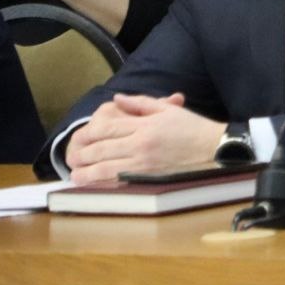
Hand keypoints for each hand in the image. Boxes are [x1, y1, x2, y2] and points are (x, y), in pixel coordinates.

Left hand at [65, 93, 224, 184]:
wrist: (213, 147)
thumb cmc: (191, 126)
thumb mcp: (167, 109)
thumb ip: (140, 103)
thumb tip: (117, 99)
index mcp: (144, 125)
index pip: (107, 127)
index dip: (88, 132)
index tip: (78, 136)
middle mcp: (141, 144)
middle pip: (102, 149)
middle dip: (82, 153)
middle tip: (70, 157)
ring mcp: (144, 163)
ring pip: (107, 168)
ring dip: (87, 173)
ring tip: (75, 175)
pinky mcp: (150, 177)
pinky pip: (121, 180)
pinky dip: (105, 183)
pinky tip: (95, 185)